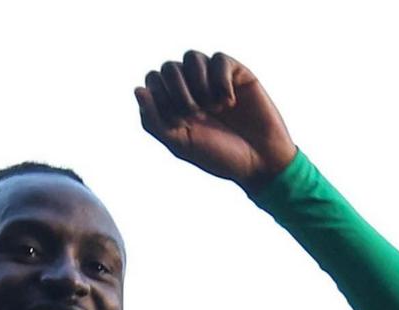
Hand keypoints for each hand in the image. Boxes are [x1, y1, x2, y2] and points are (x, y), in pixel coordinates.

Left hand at [137, 51, 295, 186]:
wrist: (261, 163)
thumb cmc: (220, 157)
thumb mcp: (180, 145)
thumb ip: (154, 121)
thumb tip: (138, 90)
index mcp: (174, 103)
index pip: (153, 80)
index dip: (160, 96)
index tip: (179, 120)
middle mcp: (192, 88)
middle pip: (168, 66)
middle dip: (178, 90)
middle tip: (196, 113)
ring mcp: (214, 79)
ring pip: (191, 57)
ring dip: (198, 82)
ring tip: (215, 107)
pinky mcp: (236, 74)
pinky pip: (219, 59)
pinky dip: (220, 80)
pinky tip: (230, 102)